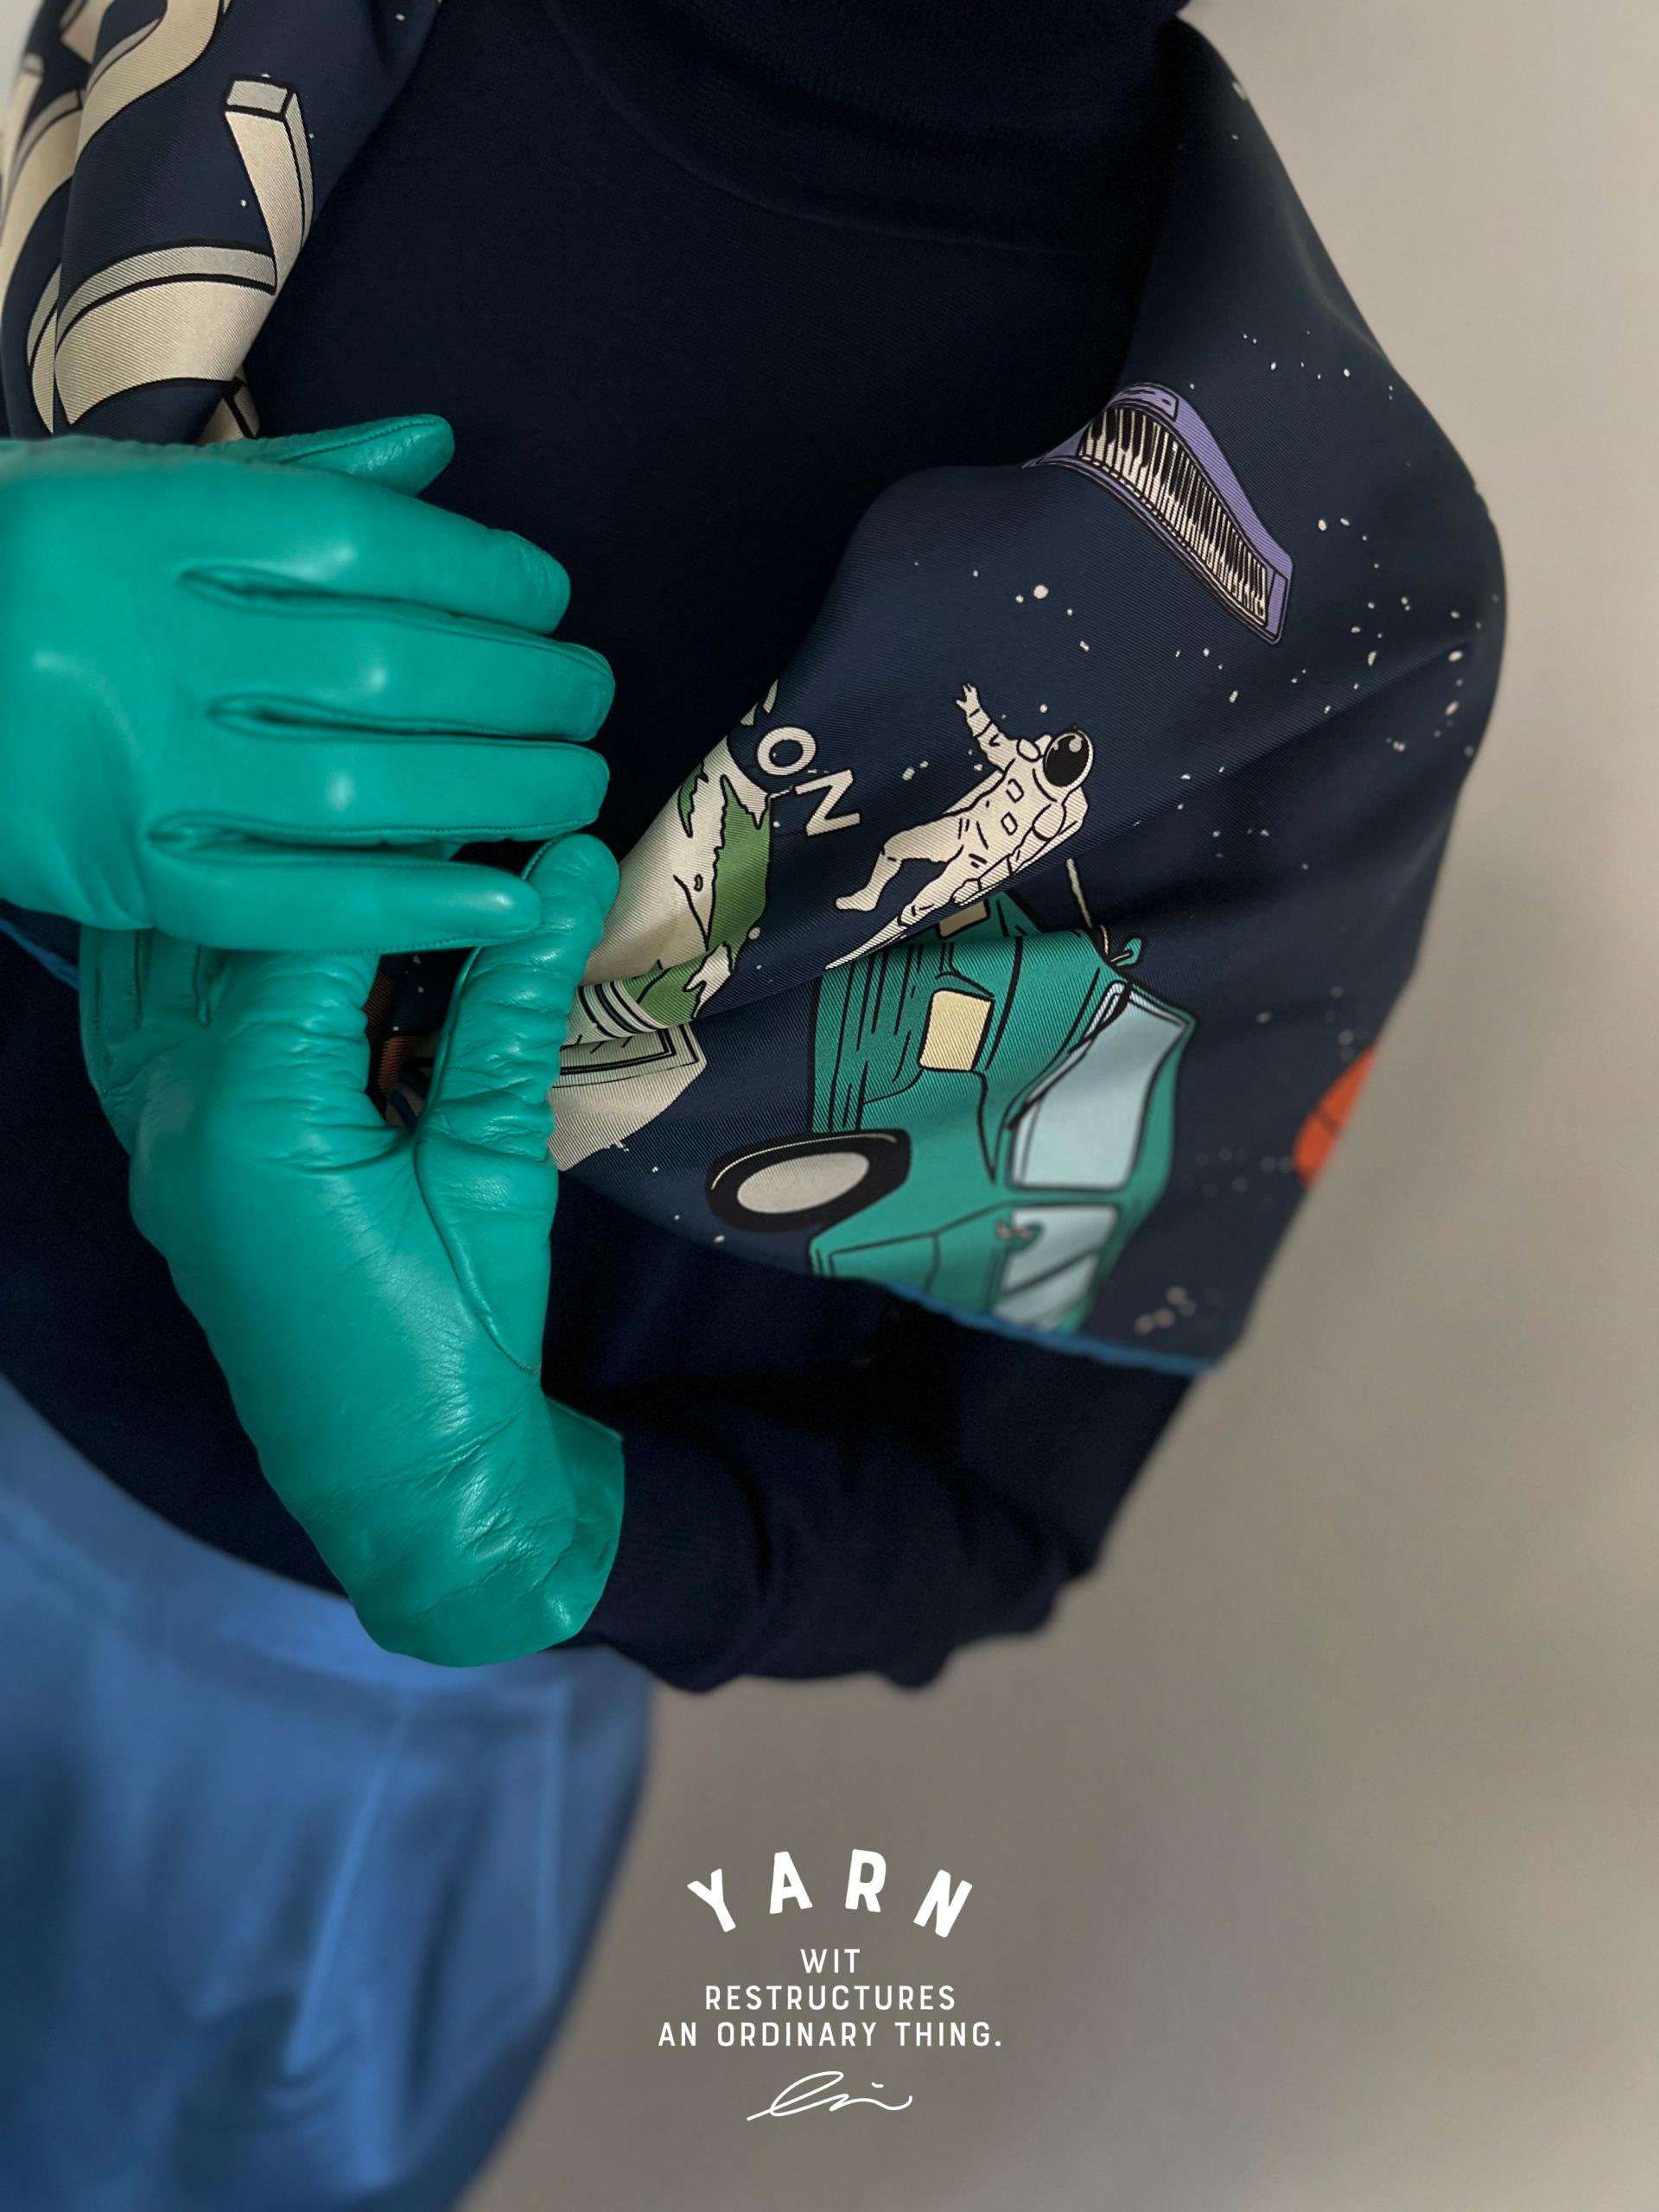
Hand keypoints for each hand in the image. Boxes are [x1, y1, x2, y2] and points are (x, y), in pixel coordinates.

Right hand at [0, 419, 611, 948]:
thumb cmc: (27, 561)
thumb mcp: (133, 484)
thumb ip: (292, 473)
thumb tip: (437, 448)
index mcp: (156, 524)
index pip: (363, 544)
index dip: (482, 574)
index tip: (548, 597)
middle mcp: (155, 644)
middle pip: (382, 668)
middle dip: (517, 687)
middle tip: (591, 697)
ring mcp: (140, 767)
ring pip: (355, 789)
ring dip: (494, 791)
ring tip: (577, 783)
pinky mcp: (129, 872)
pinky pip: (287, 900)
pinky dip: (404, 903)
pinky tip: (508, 900)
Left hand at [81, 839, 624, 1665]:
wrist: (407, 1482)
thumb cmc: (460, 1338)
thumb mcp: (498, 1165)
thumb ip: (512, 1002)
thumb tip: (568, 861)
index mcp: (255, 1110)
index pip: (315, 915)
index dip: (403, 838)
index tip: (474, 782)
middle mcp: (175, 1110)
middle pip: (231, 921)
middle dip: (328, 851)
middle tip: (423, 798)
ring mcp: (154, 1138)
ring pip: (167, 960)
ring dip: (255, 898)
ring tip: (345, 842)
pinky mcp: (165, 1161)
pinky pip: (143, 1022)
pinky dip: (197, 959)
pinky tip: (261, 928)